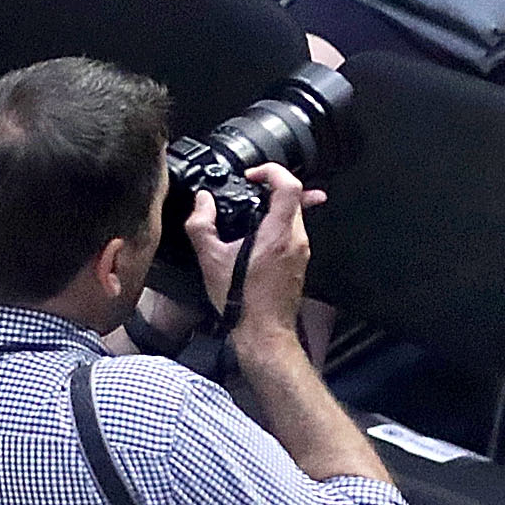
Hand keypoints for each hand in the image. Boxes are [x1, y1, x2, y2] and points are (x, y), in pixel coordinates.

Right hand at [187, 165, 323, 351]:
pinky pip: (293, 233)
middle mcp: (296, 240)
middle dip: (271, 189)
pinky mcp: (300, 262)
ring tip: (250, 216)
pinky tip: (256, 240)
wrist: (264, 332)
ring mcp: (302, 252)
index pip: (291, 186)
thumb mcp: (211, 261)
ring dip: (274, 210)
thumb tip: (202, 202)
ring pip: (294, 216)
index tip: (253, 176)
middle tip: (249, 192)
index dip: (272, 171)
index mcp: (278, 234)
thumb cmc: (242, 302)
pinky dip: (277, 227)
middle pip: (294, 198)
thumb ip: (202, 225)